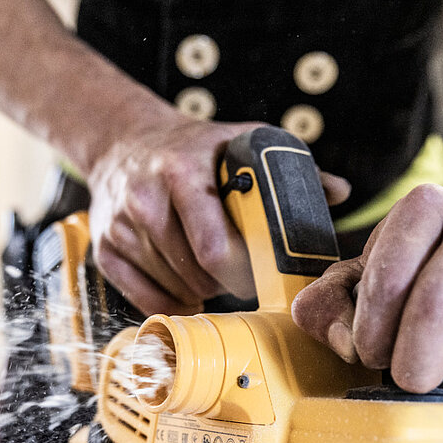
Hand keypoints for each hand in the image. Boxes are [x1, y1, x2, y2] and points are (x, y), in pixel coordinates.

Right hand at [88, 116, 349, 314]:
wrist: (123, 141)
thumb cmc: (192, 148)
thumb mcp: (239, 142)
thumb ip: (289, 168)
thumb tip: (338, 192)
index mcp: (182, 173)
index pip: (214, 248)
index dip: (243, 272)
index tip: (259, 273)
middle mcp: (144, 199)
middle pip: (197, 274)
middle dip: (224, 281)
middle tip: (237, 271)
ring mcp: (120, 226)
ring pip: (173, 287)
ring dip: (199, 289)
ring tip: (209, 269)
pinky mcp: (104, 248)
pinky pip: (142, 297)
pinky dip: (169, 300)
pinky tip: (183, 286)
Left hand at [291, 184, 442, 398]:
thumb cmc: (419, 280)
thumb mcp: (363, 281)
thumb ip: (328, 305)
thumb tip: (340, 340)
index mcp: (425, 206)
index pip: (386, 277)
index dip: (369, 331)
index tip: (368, 352)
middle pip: (437, 306)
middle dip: (408, 363)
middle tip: (404, 379)